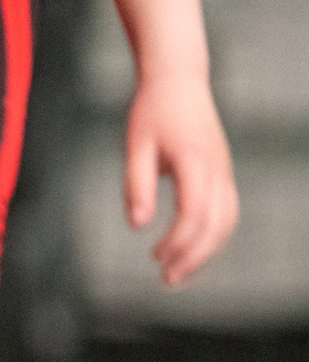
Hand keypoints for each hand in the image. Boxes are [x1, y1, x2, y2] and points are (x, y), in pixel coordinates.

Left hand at [124, 70, 237, 287]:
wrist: (178, 81)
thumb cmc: (151, 112)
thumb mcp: (135, 145)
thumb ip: (137, 184)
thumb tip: (137, 225)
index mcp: (195, 162)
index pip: (193, 214)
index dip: (177, 241)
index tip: (154, 257)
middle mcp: (217, 169)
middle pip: (216, 224)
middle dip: (194, 257)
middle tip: (168, 281)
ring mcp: (224, 170)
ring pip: (226, 220)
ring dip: (206, 251)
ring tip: (178, 274)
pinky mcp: (222, 172)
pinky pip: (226, 211)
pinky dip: (212, 235)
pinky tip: (189, 250)